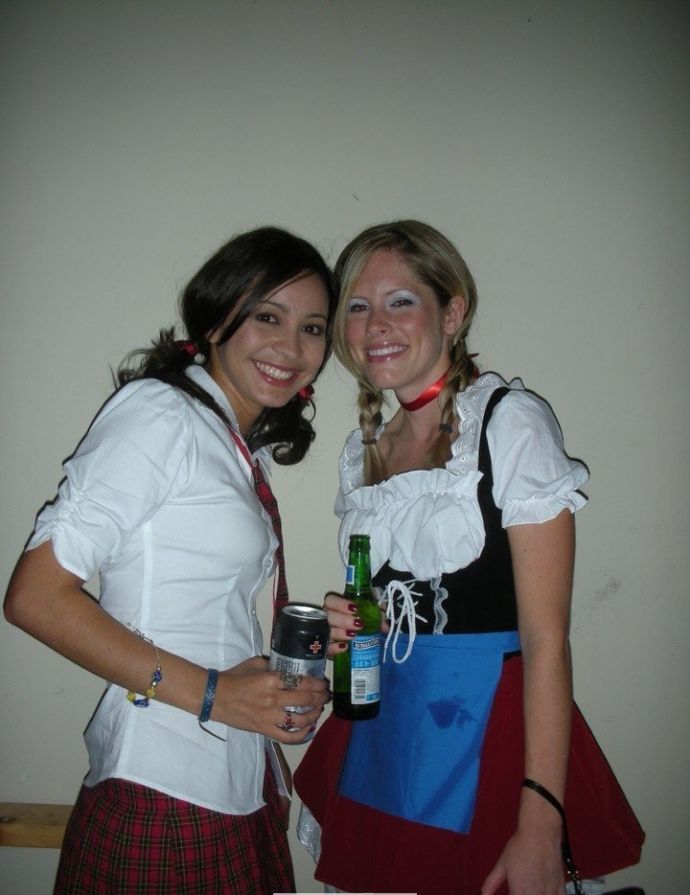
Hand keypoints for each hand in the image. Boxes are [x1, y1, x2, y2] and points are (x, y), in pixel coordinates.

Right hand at [213, 656, 329, 743]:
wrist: (214, 697)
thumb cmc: (234, 677)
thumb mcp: (255, 663)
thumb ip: (274, 664)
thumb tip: (290, 668)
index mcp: (271, 680)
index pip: (302, 682)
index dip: (318, 683)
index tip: (323, 683)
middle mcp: (273, 699)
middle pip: (306, 699)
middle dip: (321, 697)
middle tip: (326, 695)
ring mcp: (269, 717)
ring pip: (301, 719)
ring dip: (315, 714)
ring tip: (319, 709)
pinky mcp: (264, 730)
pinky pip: (288, 736)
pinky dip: (302, 734)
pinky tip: (309, 728)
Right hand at [323, 590, 388, 657]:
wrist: (358, 644)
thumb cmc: (361, 623)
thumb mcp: (371, 615)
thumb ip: (377, 614)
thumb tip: (386, 625)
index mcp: (336, 608)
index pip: (331, 601)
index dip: (340, 604)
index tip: (355, 608)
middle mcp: (328, 619)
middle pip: (329, 616)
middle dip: (343, 620)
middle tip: (358, 624)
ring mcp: (325, 634)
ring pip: (326, 631)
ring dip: (340, 632)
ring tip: (353, 635)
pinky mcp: (327, 649)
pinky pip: (326, 648)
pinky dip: (334, 648)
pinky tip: (344, 647)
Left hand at [480, 825, 563, 894]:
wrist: (540, 832)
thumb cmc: (520, 846)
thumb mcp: (502, 864)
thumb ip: (491, 882)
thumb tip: (483, 894)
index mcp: (519, 891)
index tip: (512, 893)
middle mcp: (536, 894)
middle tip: (522, 890)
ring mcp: (550, 892)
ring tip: (533, 890)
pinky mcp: (561, 887)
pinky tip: (546, 893)